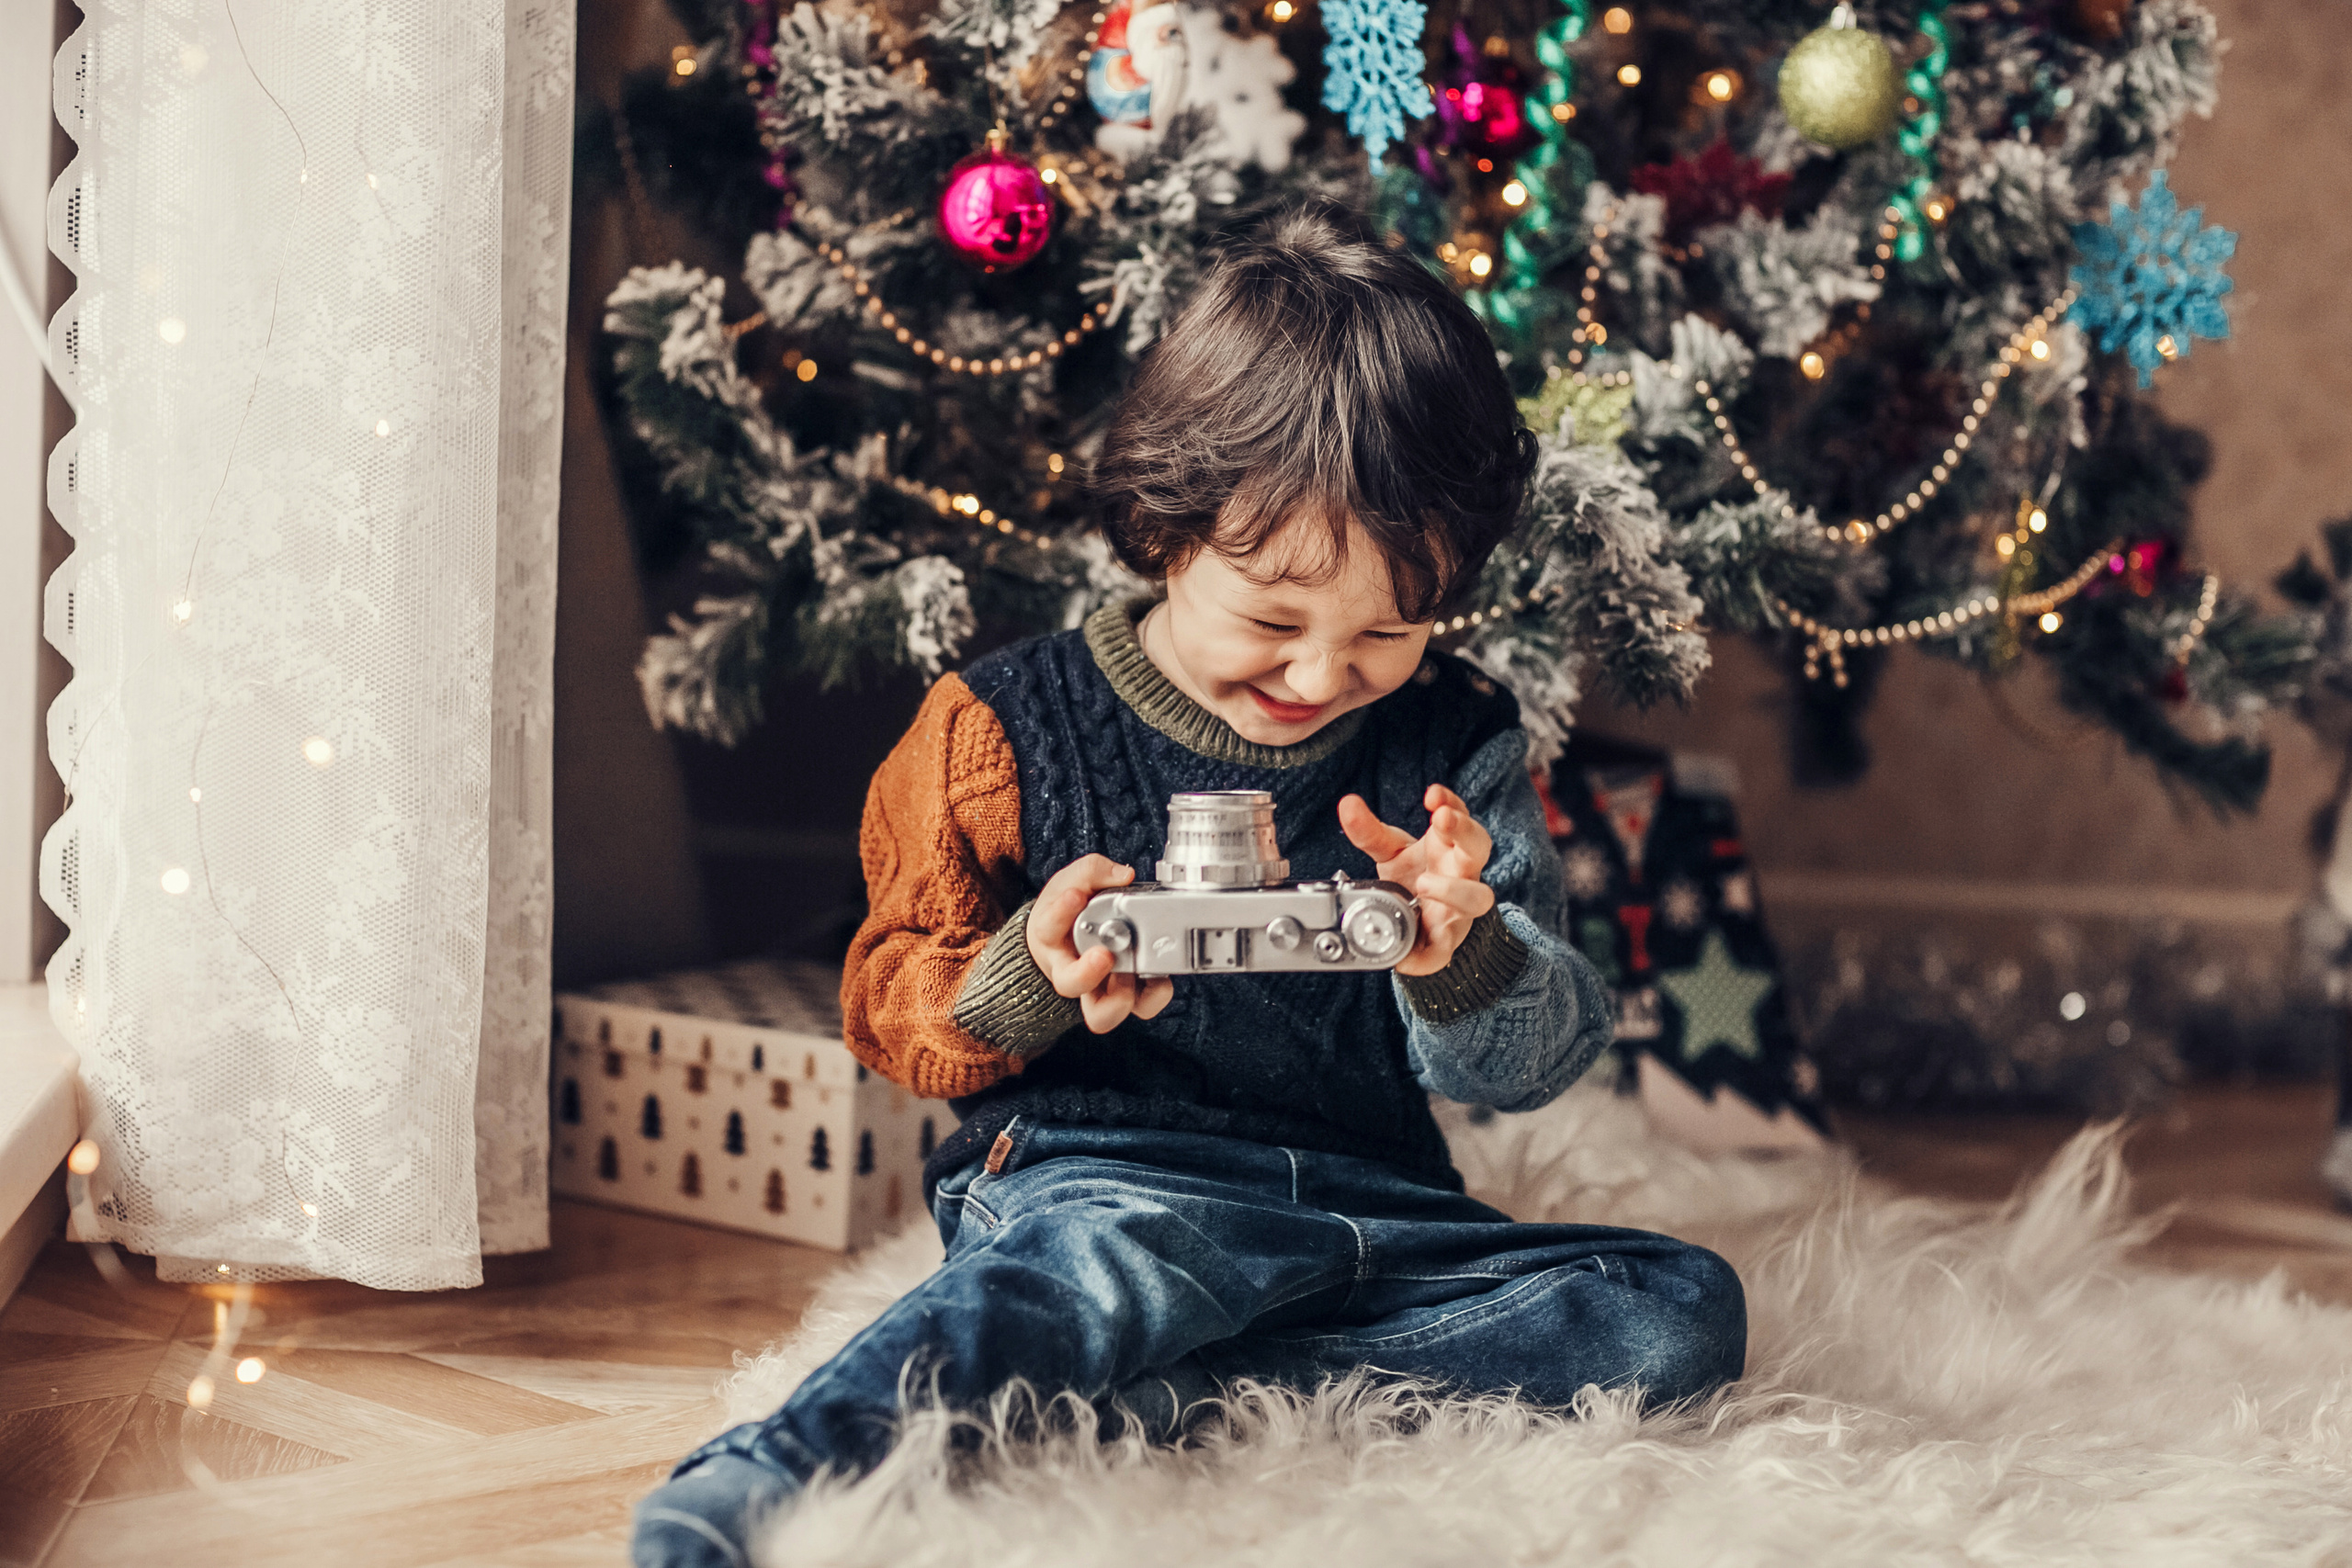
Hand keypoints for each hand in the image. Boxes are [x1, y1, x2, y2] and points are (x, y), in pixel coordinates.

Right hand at [1025, 855, 1175, 1032]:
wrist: (1066, 939)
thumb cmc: (1068, 913)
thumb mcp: (1072, 882)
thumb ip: (1093, 872)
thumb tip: (1124, 875)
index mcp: (1052, 937)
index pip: (1048, 927)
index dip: (1061, 913)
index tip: (1075, 896)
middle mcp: (1070, 969)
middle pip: (1069, 984)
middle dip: (1088, 972)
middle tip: (1104, 954)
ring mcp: (1097, 988)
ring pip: (1100, 1014)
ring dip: (1120, 997)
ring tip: (1134, 971)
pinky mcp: (1125, 995)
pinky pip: (1140, 1006)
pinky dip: (1155, 994)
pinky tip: (1160, 974)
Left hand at [1338, 786, 1496, 976]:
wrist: (1419, 923)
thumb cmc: (1414, 877)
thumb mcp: (1390, 852)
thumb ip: (1369, 831)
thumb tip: (1348, 805)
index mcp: (1451, 847)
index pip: (1461, 817)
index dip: (1453, 804)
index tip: (1433, 795)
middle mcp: (1462, 874)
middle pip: (1480, 847)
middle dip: (1465, 830)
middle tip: (1441, 820)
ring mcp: (1458, 909)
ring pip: (1478, 899)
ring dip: (1456, 889)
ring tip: (1425, 884)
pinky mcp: (1444, 942)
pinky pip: (1442, 952)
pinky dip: (1424, 959)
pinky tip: (1404, 958)